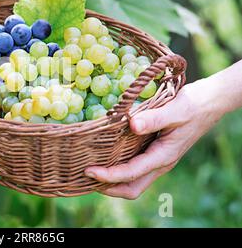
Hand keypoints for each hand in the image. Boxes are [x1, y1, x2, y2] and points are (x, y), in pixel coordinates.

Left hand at [85, 77, 225, 198]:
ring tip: (89, 170)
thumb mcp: (175, 109)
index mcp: (163, 156)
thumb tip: (132, 125)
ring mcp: (157, 160)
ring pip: (132, 181)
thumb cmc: (192, 105)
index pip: (131, 173)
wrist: (208, 103)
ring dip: (111, 181)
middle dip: (108, 187)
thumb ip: (154, 118)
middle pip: (131, 188)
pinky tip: (103, 156)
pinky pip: (134, 169)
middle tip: (84, 176)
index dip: (109, 175)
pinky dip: (117, 169)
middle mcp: (159, 163)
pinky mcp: (154, 153)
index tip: (88, 170)